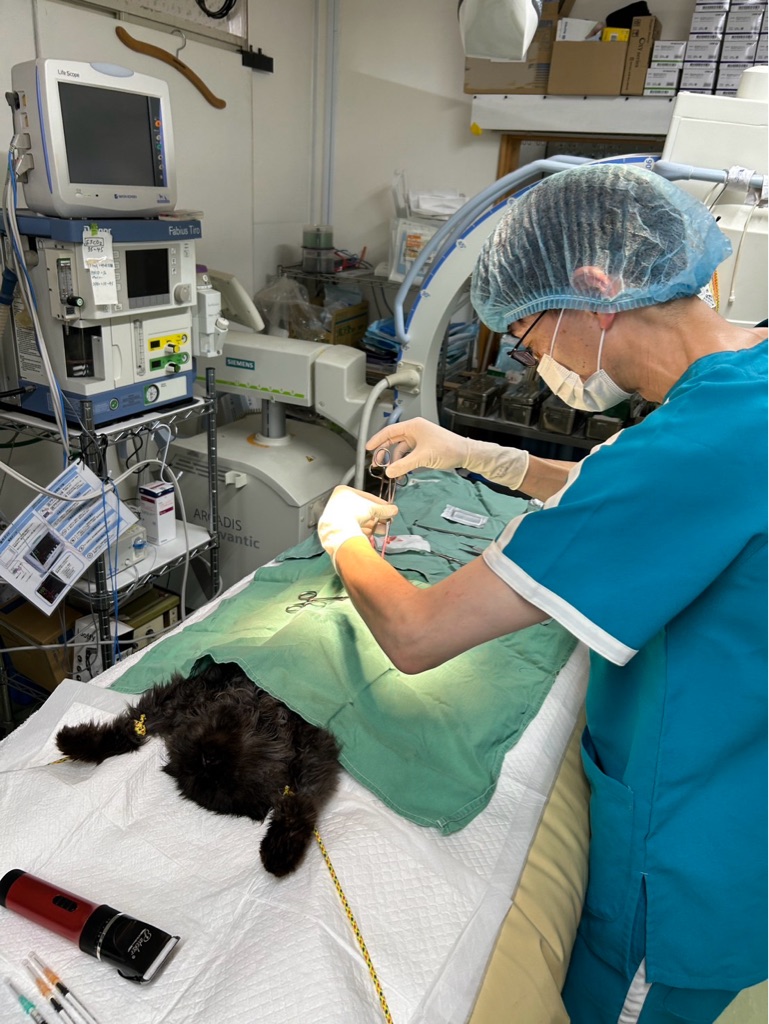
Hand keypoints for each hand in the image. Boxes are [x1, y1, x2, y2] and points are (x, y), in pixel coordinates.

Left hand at [318, 485, 398, 567]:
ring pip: (359, 520)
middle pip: (363, 510)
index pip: (366, 496)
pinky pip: (354, 528)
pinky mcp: (338, 529)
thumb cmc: (350, 512)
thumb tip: (393, 510)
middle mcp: (339, 503)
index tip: (388, 508)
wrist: (338, 529)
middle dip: (377, 516)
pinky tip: (373, 534)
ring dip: (373, 525)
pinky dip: (364, 531)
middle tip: (386, 520)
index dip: (379, 503)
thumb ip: (383, 509)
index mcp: (344, 492)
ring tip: (382, 529)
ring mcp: (337, 516)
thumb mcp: (372, 507)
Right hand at [367, 417, 529, 490]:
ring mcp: (420, 438)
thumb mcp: (423, 458)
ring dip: (395, 458)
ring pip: (401, 447)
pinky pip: (409, 452)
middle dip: (384, 451)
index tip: (368, 448)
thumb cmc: (447, 449)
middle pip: (393, 439)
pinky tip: (402, 469)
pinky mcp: (424, 446)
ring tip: (390, 469)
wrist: (465, 453)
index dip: (377, 440)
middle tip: (376, 462)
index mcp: (413, 426)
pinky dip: (404, 460)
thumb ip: (404, 465)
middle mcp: (415, 430)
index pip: (389, 431)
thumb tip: (389, 472)